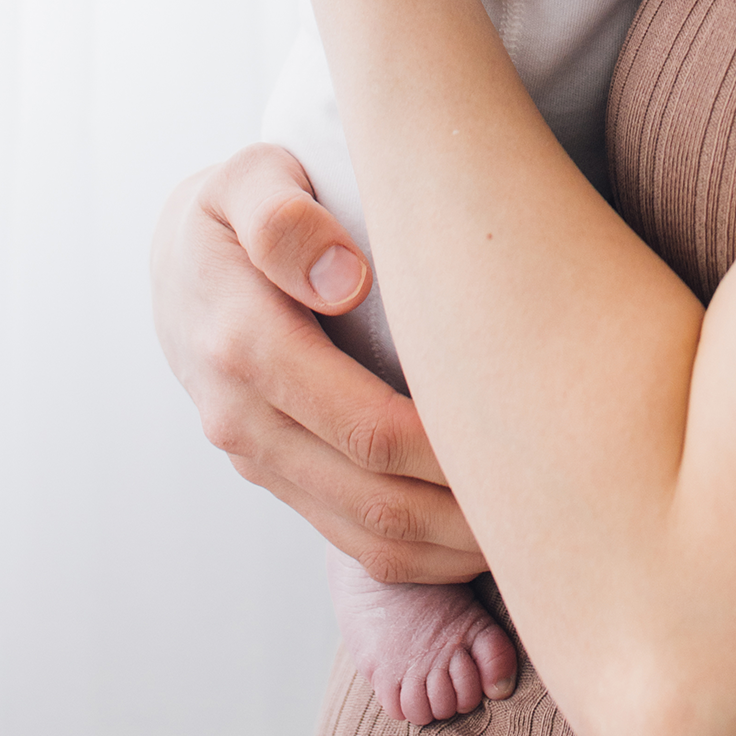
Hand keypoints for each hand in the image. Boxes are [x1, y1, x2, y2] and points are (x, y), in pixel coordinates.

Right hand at [150, 144, 493, 586]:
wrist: (180, 263)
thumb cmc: (236, 209)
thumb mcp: (248, 179)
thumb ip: (284, 218)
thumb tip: (342, 278)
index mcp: (243, 344)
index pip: (363, 424)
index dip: (445, 446)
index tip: (520, 437)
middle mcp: (243, 418)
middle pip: (374, 495)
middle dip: (466, 507)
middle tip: (555, 496)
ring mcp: (258, 459)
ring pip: (366, 534)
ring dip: (452, 545)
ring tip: (533, 529)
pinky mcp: (277, 478)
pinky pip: (351, 540)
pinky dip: (421, 556)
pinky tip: (481, 539)